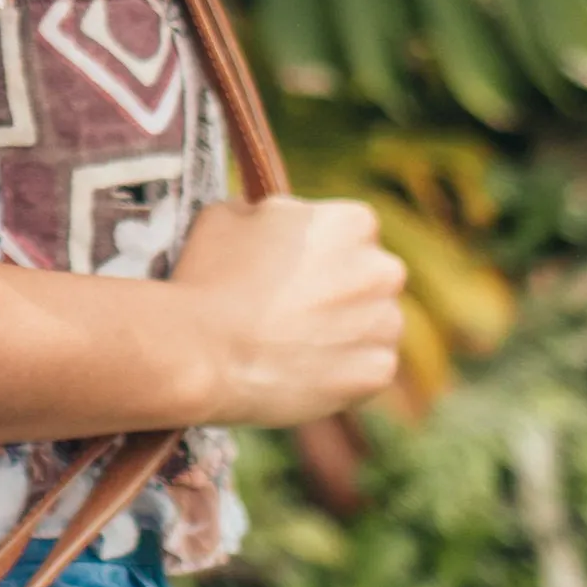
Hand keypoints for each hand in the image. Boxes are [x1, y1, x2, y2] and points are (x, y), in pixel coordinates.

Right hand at [171, 195, 405, 427]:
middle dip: (341, 289)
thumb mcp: (230, 214)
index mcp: (353, 222)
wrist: (202, 349)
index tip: (290, 268)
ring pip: (373, 324)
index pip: (352, 231)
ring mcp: (384, 324)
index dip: (319, 250)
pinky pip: (369, 367)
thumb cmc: (210, 276)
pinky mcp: (377, 372)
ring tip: (294, 343)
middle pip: (370, 277)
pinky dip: (344, 371)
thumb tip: (278, 225)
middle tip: (293, 307)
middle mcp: (382, 269)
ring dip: (346, 330)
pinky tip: (303, 369)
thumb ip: (271, 215)